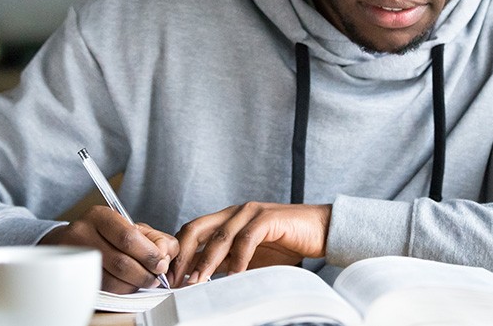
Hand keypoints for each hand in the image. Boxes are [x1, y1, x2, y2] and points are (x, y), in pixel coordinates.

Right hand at [39, 205, 177, 293]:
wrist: (73, 242)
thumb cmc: (110, 235)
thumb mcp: (133, 227)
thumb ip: (156, 238)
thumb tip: (165, 255)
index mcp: (100, 216)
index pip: (128, 237)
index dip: (149, 254)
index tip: (161, 263)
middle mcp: (83, 233)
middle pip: (120, 262)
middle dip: (144, 273)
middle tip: (156, 277)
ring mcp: (76, 256)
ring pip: (112, 280)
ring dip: (134, 284)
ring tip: (144, 280)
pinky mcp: (75, 275)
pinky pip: (104, 289)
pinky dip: (122, 290)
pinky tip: (129, 283)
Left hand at [170, 202, 330, 286]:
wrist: (322, 231)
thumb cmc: (287, 244)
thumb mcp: (249, 256)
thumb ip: (226, 261)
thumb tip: (198, 276)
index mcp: (227, 218)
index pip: (192, 232)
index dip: (178, 253)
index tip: (170, 278)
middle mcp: (235, 212)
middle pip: (196, 228)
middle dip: (183, 255)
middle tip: (177, 280)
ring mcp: (251, 212)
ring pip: (219, 236)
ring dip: (206, 261)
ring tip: (198, 281)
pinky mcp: (269, 218)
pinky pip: (247, 239)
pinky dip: (238, 259)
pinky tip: (233, 276)